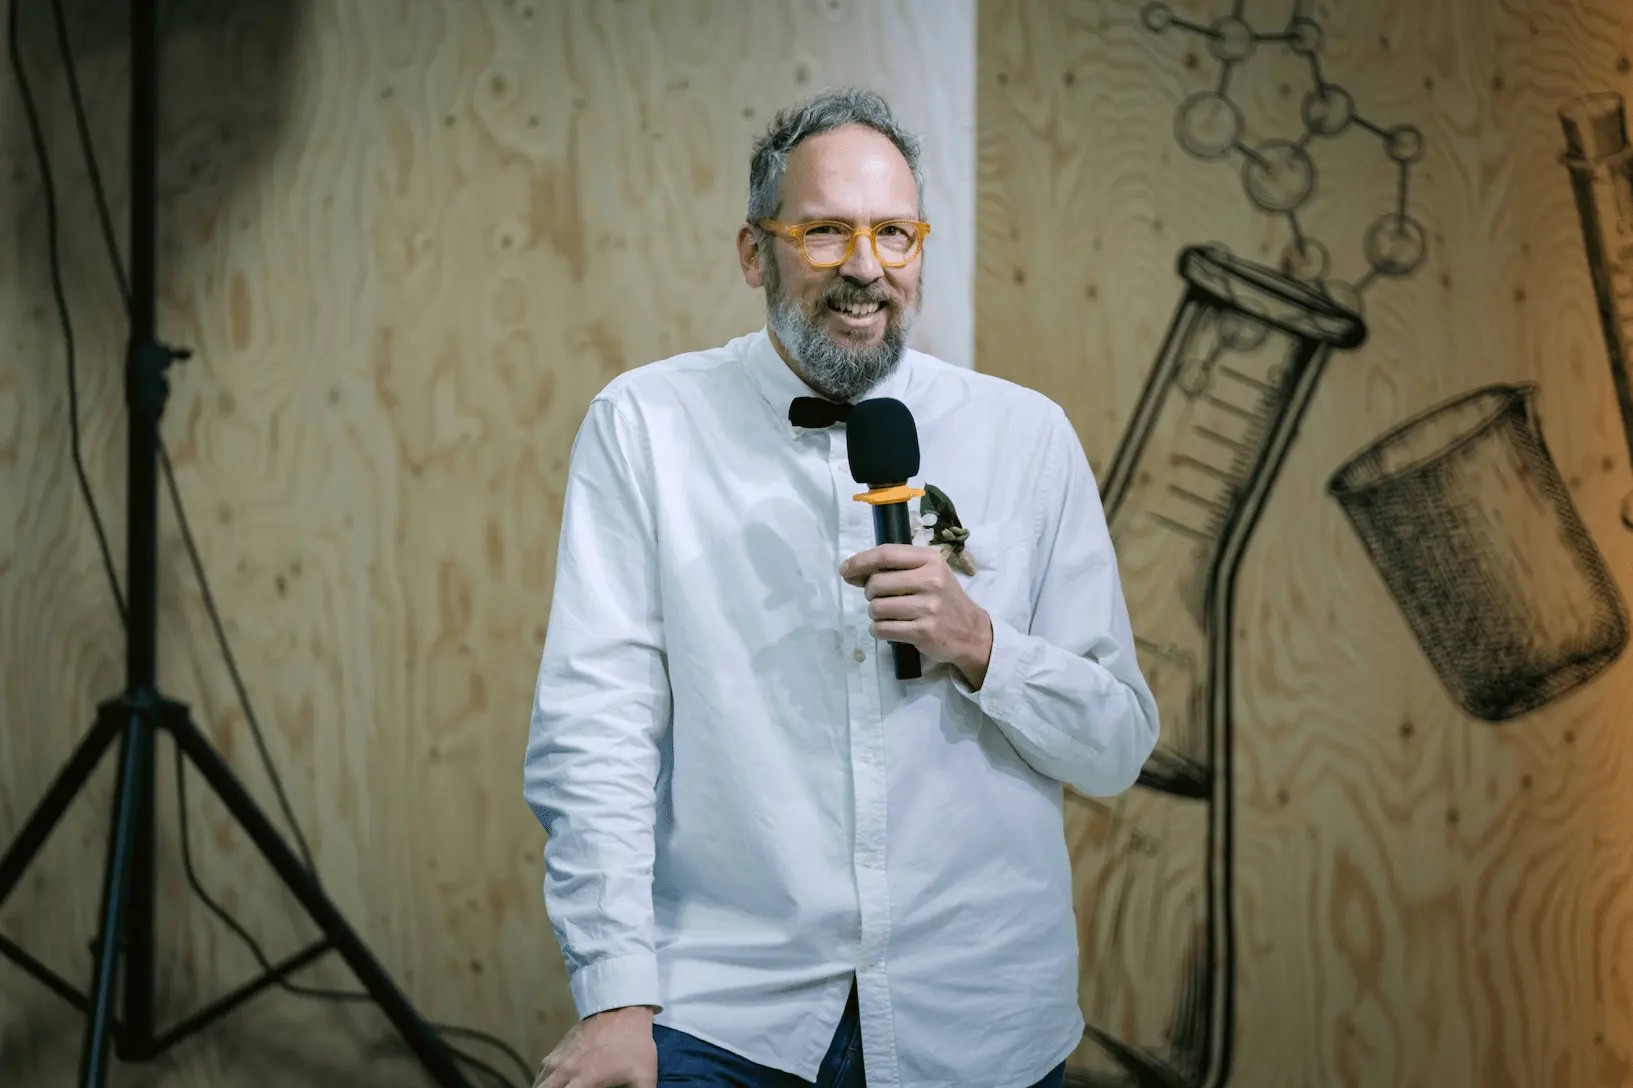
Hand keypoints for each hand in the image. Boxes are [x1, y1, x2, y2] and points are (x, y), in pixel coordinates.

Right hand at [534, 1006, 657, 1087]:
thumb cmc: (634, 1045)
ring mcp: (558, 1058)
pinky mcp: (558, 1048)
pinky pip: (542, 1070)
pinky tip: (554, 1083)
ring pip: (539, 1083)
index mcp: (583, 1082)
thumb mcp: (644, 1077)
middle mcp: (564, 1071)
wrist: (623, 1007)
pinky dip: (543, 1080)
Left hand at [841, 544, 992, 688]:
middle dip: (870, 593)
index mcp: (931, 560)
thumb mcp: (929, 573)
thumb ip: (895, 569)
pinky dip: (879, 630)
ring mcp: (928, 607)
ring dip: (875, 614)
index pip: (886, 554)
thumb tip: (851, 571)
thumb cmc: (943, 599)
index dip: (860, 561)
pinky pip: (883, 629)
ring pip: (877, 608)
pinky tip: (889, 629)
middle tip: (881, 599)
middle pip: (877, 583)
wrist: (971, 632)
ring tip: (889, 615)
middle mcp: (931, 580)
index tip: (845, 571)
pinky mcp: (924, 632)